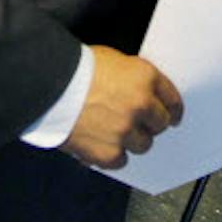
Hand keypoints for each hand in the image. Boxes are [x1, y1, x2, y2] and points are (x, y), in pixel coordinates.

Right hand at [61, 45, 184, 169]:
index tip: (173, 117)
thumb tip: (140, 94)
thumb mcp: (112, 60)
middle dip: (151, 124)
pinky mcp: (108, 152)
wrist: (48, 85)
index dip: (173, 110)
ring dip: (132, 140)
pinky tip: (101, 144)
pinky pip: (120, 160)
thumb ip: (132, 79)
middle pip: (160, 123)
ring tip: (114, 133)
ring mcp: (125, 131)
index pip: (172, 99)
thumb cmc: (75, 68)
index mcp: (145, 78)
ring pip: (143, 144)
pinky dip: (112, 155)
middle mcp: (141, 105)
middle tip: (138, 124)